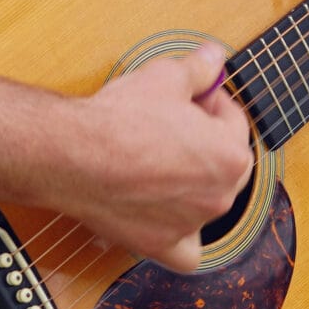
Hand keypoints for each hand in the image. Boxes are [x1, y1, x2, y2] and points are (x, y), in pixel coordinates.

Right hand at [54, 43, 256, 271]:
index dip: (212, 102)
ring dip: (193, 183)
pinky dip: (182, 240)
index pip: (234, 123)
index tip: (195, 95)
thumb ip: (199, 68)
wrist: (73, 155)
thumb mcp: (166, 75)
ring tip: (162, 159)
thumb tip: (214, 55)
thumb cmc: (121, 117)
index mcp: (232, 155)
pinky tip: (172, 223)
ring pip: (207, 204)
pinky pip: (186, 253)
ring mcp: (191, 224)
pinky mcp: (160, 246)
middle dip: (206, 140)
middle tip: (175, 122)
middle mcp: (219, 196)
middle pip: (225, 163)